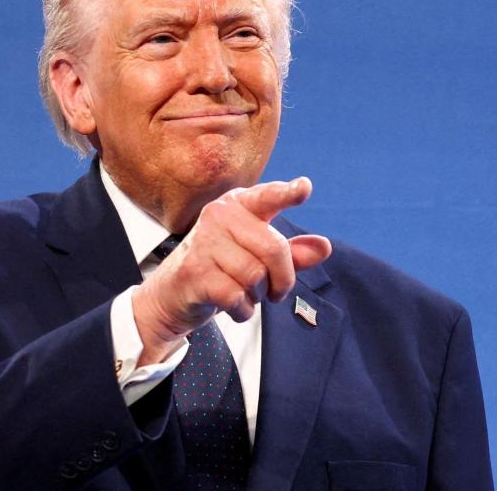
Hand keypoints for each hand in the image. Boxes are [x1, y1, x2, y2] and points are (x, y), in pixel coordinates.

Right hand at [132, 177, 331, 364]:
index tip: (304, 188)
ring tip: (243, 293)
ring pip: (255, 275)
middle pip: (274, 249)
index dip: (287, 193)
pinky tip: (232, 306)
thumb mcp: (257, 257)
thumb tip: (323, 247)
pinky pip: (237, 296)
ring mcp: (204, 242)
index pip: (267, 196)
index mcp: (238, 205)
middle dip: (282, 279)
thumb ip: (291, 252)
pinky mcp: (195, 271)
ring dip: (257, 295)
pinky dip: (242, 310)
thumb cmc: (221, 268)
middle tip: (275, 291)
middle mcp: (219, 216)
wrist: (172, 293)